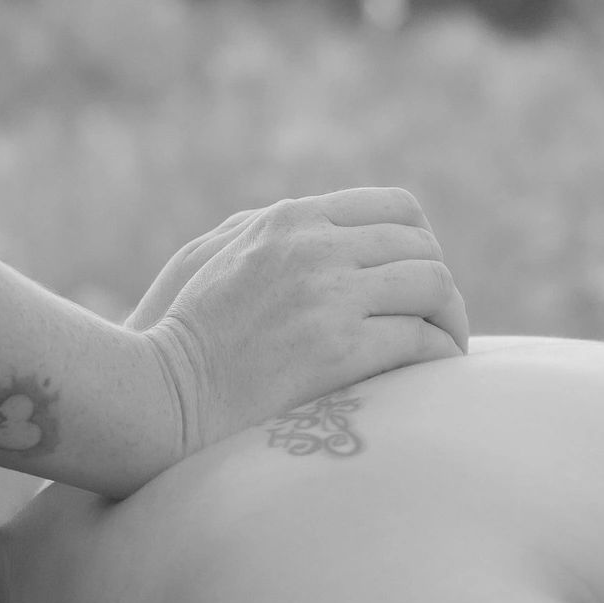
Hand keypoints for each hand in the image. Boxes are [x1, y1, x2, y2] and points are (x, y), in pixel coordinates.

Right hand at [128, 188, 469, 455]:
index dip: (420, 244)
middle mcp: (315, 247)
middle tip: (437, 324)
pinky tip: (430, 375)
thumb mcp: (213, 253)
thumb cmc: (173, 333)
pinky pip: (420, 340)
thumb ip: (270, 231)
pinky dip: (437, 356)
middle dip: (439, 287)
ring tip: (443, 351)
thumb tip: (328, 228)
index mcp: (289, 219)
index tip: (415, 282)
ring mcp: (328, 297)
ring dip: (448, 321)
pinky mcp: (338, 351)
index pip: (395, 206)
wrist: (155, 395)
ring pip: (433, 286)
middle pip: (423, 246)